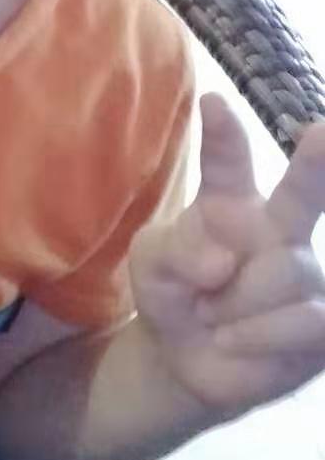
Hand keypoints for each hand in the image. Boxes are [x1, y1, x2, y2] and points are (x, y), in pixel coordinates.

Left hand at [130, 92, 324, 419]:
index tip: (214, 102)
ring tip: (213, 315)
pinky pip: (303, 322)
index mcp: (228, 201)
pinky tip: (233, 339)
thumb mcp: (152, 265)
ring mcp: (305, 271)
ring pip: (280, 278)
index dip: (224, 134)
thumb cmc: (173, 289)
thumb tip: (224, 262)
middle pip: (301, 194)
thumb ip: (176, 253)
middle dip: (318, 163)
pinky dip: (258, 336)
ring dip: (232, 306)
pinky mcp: (323, 318)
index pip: (227, 162)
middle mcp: (276, 227)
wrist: (186, 356)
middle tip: (324, 130)